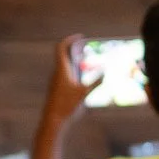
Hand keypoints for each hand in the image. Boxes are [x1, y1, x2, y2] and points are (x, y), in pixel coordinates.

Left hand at [31, 36, 97, 158]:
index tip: (81, 37)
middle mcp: (57, 73)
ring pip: (64, 65)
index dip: (70, 39)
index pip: (61, 47)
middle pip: (63, 54)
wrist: (53, 120)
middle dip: (74, 48)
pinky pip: (64, 73)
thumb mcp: (85, 93)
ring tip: (85, 59)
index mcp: (61, 70)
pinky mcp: (56, 88)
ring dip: (74, 59)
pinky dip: (73, 69)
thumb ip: (96, 82)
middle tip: (86, 46)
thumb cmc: (67, 106)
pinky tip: (81, 76)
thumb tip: (106, 72)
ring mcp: (55, 81)